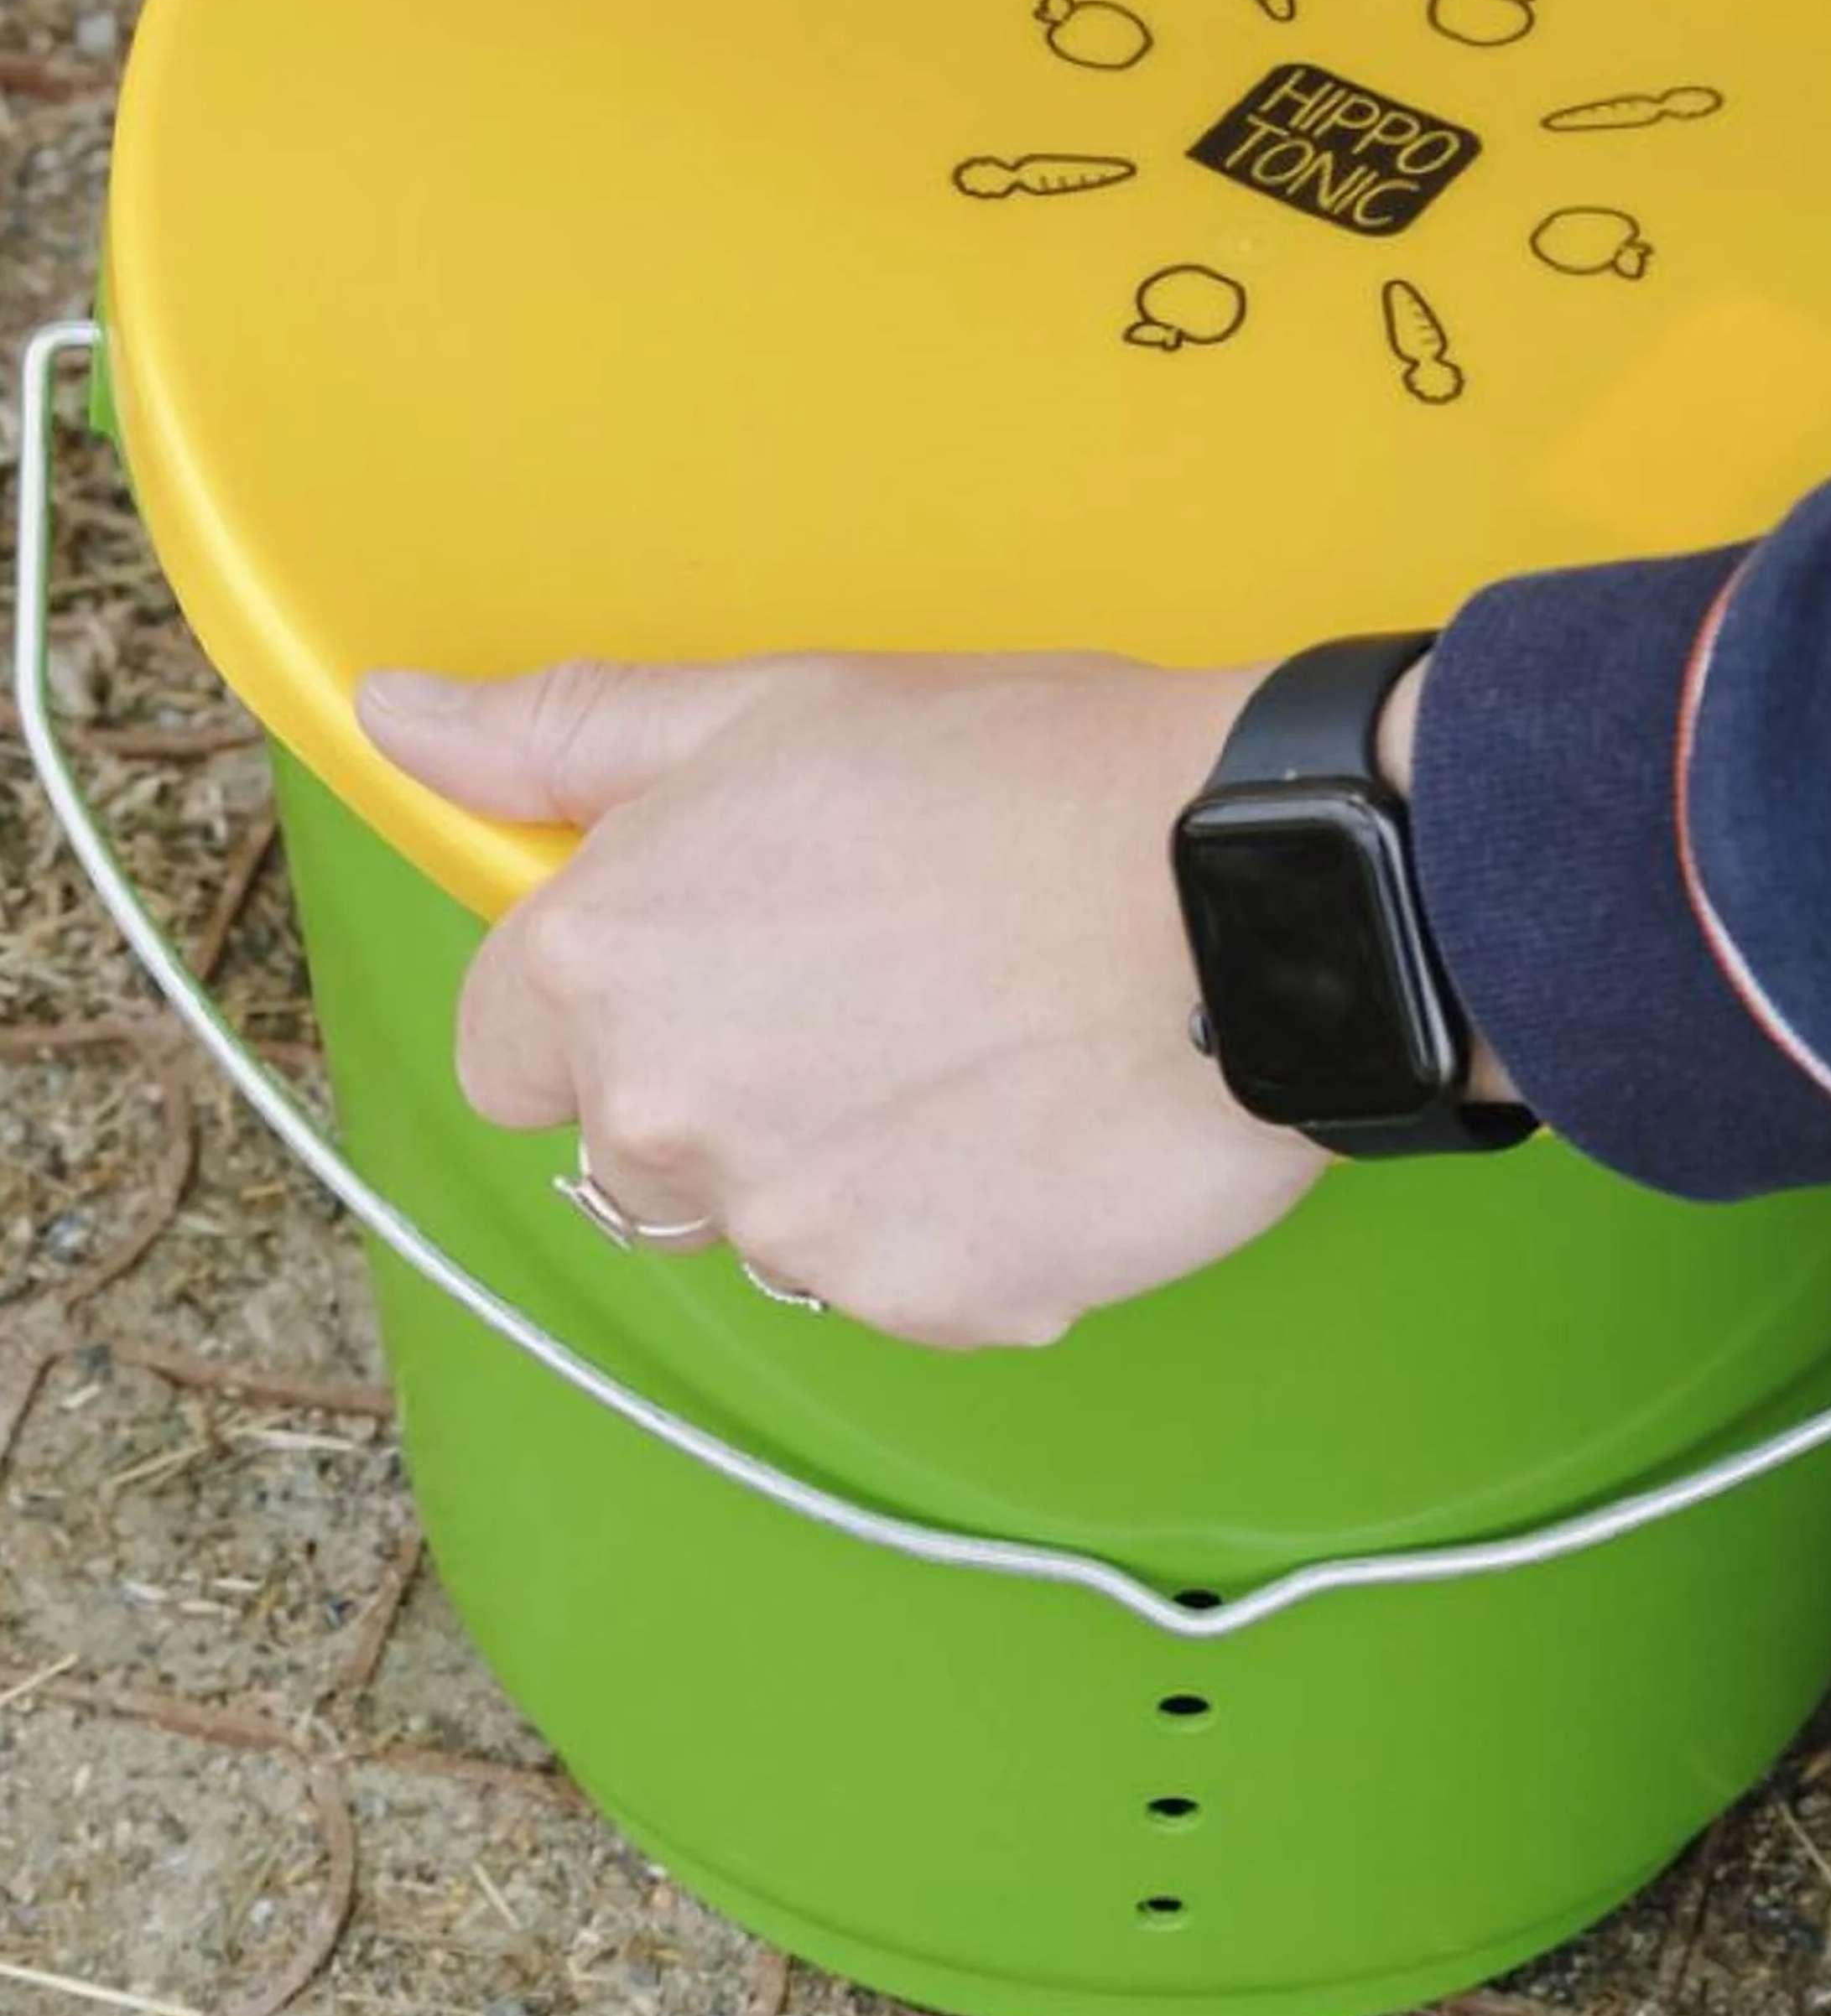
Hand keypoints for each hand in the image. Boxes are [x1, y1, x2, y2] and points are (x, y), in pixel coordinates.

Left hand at [357, 652, 1324, 1349]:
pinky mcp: (933, 1307)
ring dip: (848, 1161)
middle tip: (885, 982)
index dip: (614, 994)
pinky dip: (966, 1219)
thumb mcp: (781, 708)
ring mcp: (800, 1233)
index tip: (725, 949)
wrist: (1244, 887)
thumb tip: (400, 715)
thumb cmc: (1026, 774)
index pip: (508, 1049)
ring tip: (984, 1045)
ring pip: (780, 1223)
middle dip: (730, 1084)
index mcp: (603, 969)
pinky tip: (1048, 1116)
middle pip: (639, 1149)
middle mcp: (666, 1124)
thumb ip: (569, 732)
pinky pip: (912, 1279)